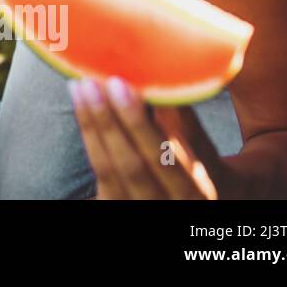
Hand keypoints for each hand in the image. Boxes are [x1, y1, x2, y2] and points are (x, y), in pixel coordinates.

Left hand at [71, 76, 226, 198]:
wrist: (191, 208)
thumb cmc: (206, 173)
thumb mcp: (206, 155)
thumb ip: (186, 124)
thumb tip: (164, 77)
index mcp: (197, 194)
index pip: (163, 158)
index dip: (137, 122)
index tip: (120, 84)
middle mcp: (167, 207)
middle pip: (131, 165)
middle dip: (108, 121)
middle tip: (91, 82)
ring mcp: (138, 210)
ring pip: (108, 170)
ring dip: (91, 126)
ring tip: (79, 88)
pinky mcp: (115, 208)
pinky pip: (98, 174)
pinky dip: (89, 139)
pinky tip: (81, 110)